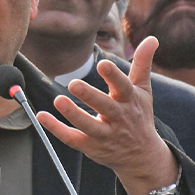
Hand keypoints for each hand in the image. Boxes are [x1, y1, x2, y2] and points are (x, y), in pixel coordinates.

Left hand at [36, 37, 177, 194]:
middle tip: (74, 83)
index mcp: (129, 101)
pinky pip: (72, 138)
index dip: (114, 76)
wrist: (141, 156)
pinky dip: (56, 129)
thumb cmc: (139, 115)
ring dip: (72, 114)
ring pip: (88, 126)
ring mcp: (104, 134)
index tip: (103, 63)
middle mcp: (118, 118)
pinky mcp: (91, 147)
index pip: (123, 87)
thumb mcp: (143, 90)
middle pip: (105, 107)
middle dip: (90, 96)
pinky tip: (42, 116)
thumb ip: (143, 64)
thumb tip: (152, 38)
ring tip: (58, 100)